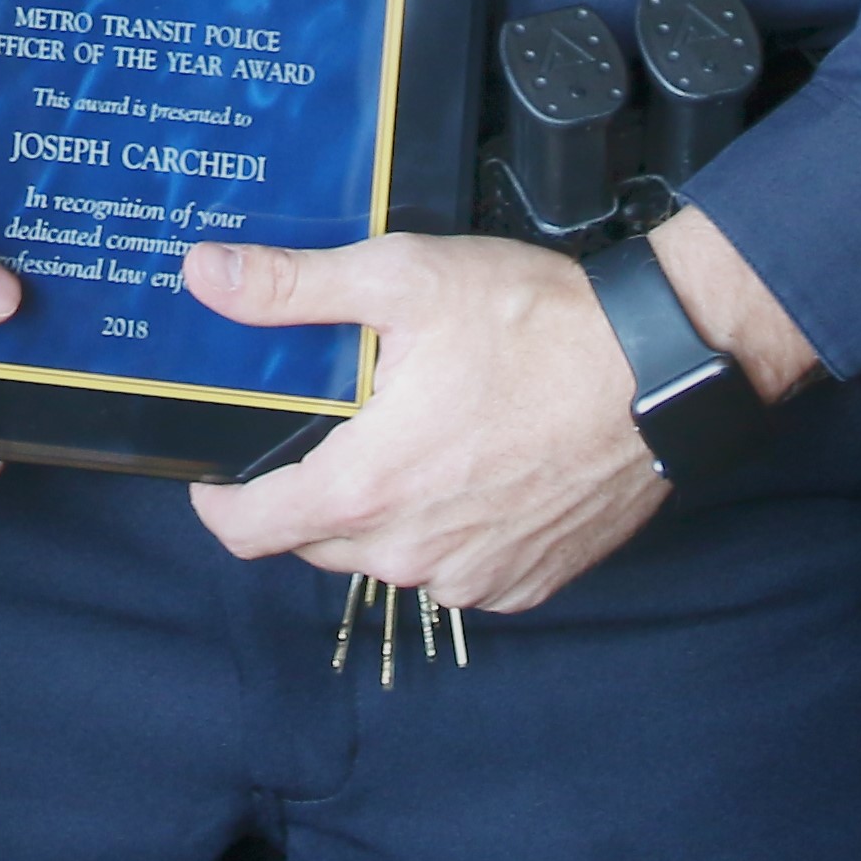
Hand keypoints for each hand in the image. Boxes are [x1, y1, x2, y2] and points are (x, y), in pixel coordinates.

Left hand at [176, 211, 813, 613]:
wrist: (657, 371)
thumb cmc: (532, 323)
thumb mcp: (401, 279)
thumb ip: (292, 287)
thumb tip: (203, 276)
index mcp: (370, 489)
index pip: (251, 531)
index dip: (218, 499)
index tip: (214, 469)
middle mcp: (414, 553)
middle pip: (315, 541)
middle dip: (304, 487)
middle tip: (330, 421)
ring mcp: (473, 577)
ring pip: (384, 556)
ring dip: (379, 509)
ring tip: (404, 433)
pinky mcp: (524, 584)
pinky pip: (451, 567)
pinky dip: (442, 527)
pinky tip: (464, 465)